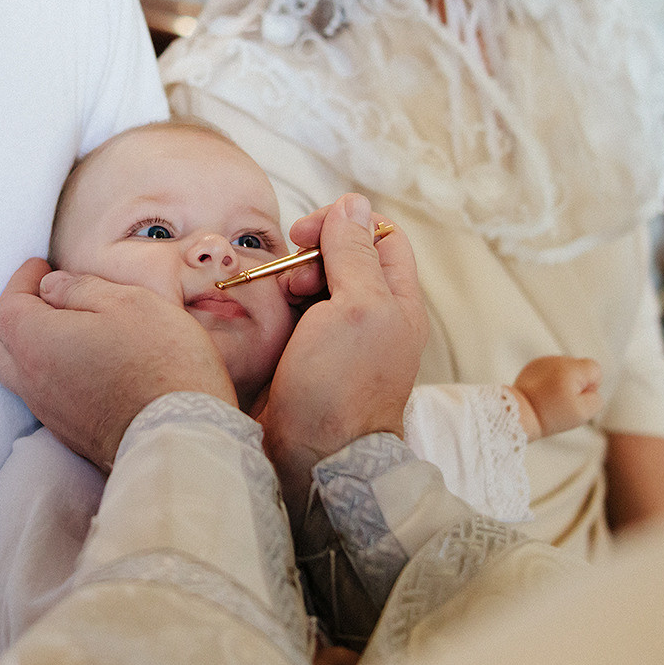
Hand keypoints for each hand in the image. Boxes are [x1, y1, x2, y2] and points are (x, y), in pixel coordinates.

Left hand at [0, 258, 234, 469]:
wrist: (183, 436)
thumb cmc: (161, 362)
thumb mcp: (128, 303)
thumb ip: (81, 289)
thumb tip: (52, 287)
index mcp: (38, 344)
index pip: (8, 306)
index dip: (21, 280)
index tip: (40, 265)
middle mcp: (34, 383)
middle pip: (4, 345)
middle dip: (19, 315)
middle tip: (48, 296)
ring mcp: (52, 414)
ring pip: (23, 374)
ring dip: (35, 347)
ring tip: (69, 329)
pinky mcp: (72, 434)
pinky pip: (48, 397)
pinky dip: (54, 373)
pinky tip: (87, 363)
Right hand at [258, 195, 425, 507]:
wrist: (315, 460)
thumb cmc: (341, 388)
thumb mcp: (356, 306)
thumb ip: (354, 253)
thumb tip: (354, 204)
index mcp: (397, 302)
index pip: (381, 237)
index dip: (345, 224)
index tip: (308, 234)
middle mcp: (373, 318)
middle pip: (344, 257)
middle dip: (312, 254)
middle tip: (291, 278)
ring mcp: (340, 340)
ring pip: (315, 285)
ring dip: (291, 281)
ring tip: (278, 300)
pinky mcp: (308, 359)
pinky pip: (295, 316)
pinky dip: (279, 308)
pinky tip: (266, 319)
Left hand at [511, 355, 603, 437]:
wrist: (520, 415)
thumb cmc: (551, 415)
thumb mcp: (582, 413)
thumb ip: (596, 399)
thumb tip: (592, 389)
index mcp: (572, 368)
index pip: (595, 369)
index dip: (591, 386)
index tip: (576, 398)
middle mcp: (558, 360)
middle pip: (580, 368)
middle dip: (577, 384)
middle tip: (563, 401)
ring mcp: (544, 361)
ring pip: (566, 369)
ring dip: (564, 382)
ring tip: (552, 398)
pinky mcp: (533, 365)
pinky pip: (551, 370)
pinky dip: (551, 381)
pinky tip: (543, 393)